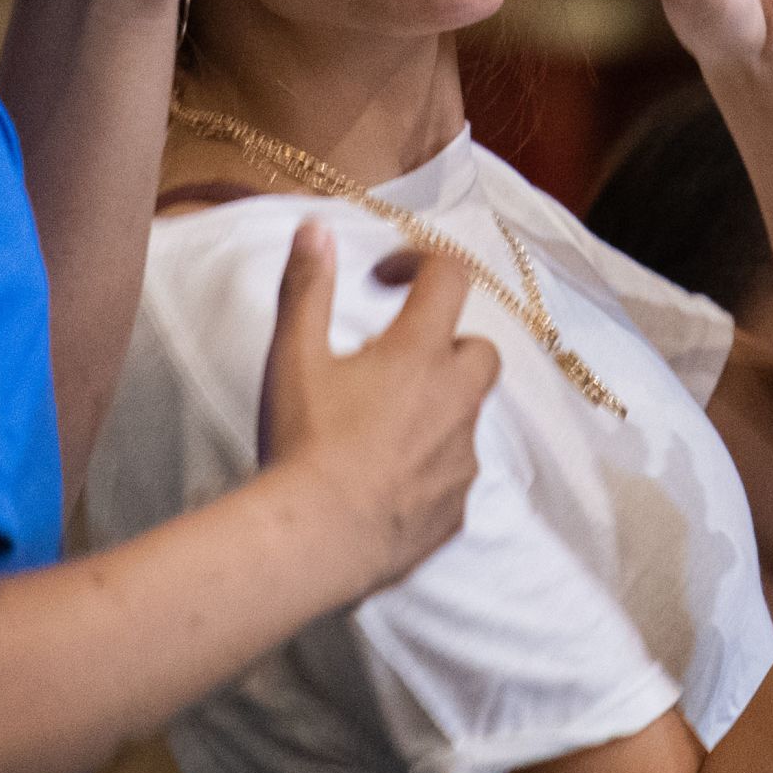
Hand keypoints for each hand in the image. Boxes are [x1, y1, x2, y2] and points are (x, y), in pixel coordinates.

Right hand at [257, 220, 505, 592]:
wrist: (314, 543)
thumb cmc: (302, 444)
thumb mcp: (293, 357)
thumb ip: (306, 287)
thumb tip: (314, 229)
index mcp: (420, 354)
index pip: (450, 278)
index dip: (421, 262)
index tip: (385, 279)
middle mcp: (456, 400)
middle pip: (479, 352)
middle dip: (445, 347)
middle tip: (391, 365)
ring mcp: (462, 458)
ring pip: (467, 417)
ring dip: (435, 410)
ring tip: (378, 429)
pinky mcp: (456, 509)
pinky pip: (454, 475)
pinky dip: (428, 468)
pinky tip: (383, 482)